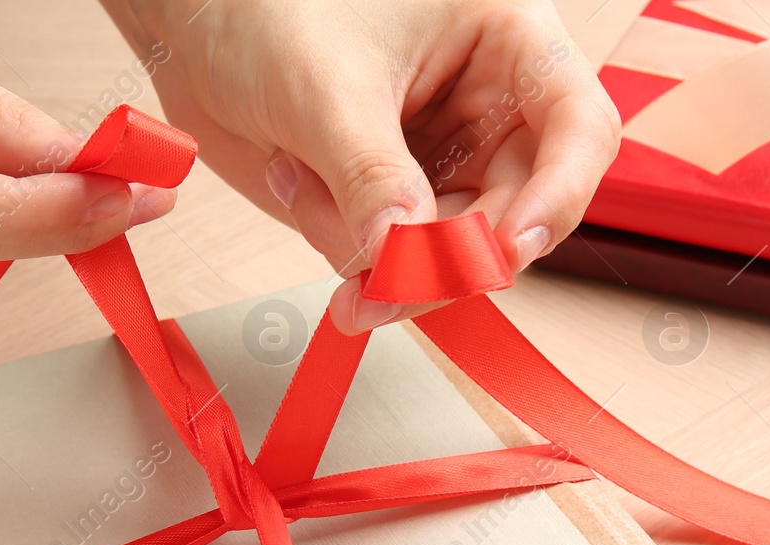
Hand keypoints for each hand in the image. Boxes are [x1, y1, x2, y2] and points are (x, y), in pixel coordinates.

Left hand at [100, 0, 620, 332]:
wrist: (189, 20)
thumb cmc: (264, 4)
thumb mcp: (325, 86)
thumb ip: (371, 176)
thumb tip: (408, 258)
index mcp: (506, 40)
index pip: (580, 128)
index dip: (559, 196)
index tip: (505, 252)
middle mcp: (490, 105)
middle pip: (518, 214)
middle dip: (447, 259)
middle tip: (380, 291)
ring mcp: (445, 157)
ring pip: (456, 253)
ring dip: (384, 257)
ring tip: (299, 189)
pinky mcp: (399, 198)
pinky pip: (401, 260)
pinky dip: (353, 254)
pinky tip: (297, 191)